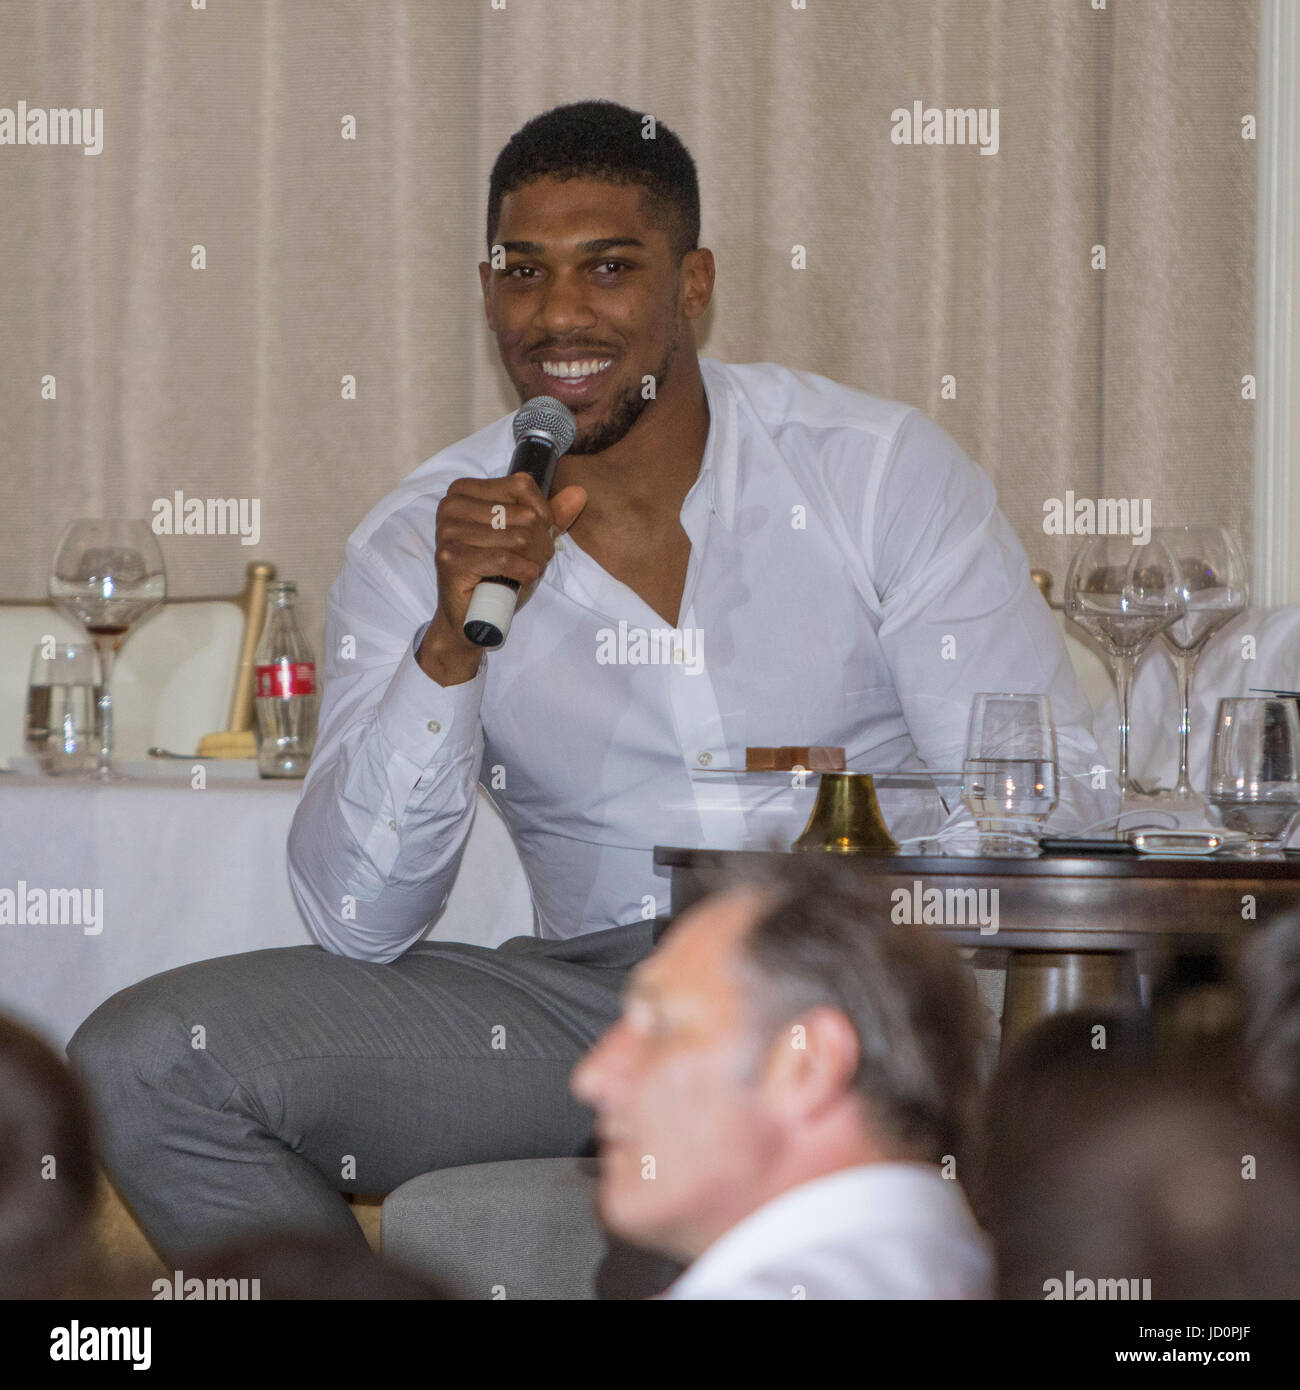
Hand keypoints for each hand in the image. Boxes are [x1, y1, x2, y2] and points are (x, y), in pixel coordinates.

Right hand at [417, 474, 586, 683]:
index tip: (539, 536)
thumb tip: (579, 492)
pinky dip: (523, 573)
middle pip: (523, 514)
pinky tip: (520, 581)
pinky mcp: (451, 559)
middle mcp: (451, 506)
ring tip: (525, 572)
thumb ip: (550, 515)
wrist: (469, 617)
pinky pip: (505, 559)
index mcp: (464, 491)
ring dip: (534, 561)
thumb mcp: (526, 539)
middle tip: (532, 561)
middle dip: (540, 543)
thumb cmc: (497, 574)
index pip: (522, 484)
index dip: (543, 513)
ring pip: (518, 538)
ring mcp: (448, 532)